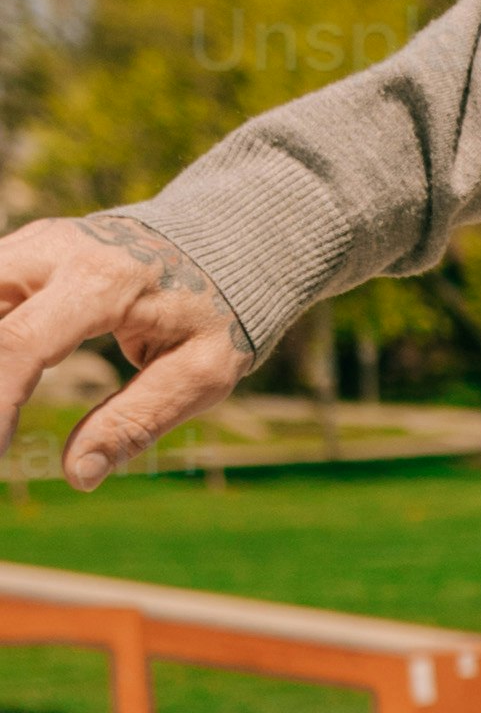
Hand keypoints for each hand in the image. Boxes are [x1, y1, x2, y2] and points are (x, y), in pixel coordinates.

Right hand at [0, 216, 250, 482]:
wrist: (227, 236)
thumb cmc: (218, 311)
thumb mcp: (200, 373)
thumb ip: (135, 422)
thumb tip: (78, 475)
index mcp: (102, 282)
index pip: (19, 344)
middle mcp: (56, 250)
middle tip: (1, 429)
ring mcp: (35, 243)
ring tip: (9, 405)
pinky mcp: (26, 249)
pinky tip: (10, 380)